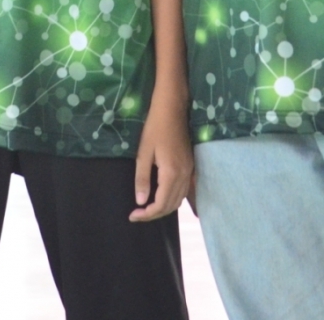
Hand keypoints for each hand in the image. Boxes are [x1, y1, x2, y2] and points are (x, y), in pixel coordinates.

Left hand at [130, 87, 193, 221]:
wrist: (172, 108)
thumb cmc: (155, 127)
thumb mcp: (143, 153)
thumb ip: (142, 179)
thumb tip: (141, 202)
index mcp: (171, 173)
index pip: (161, 204)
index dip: (146, 214)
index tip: (132, 215)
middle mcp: (184, 175)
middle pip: (171, 205)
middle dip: (154, 214)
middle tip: (137, 214)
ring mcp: (190, 171)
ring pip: (179, 200)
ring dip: (164, 208)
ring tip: (147, 208)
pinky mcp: (191, 166)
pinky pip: (184, 191)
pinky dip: (173, 199)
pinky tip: (162, 197)